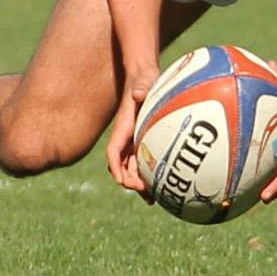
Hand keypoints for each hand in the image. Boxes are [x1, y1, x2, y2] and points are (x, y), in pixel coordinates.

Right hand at [104, 56, 159, 195]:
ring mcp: (135, 140)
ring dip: (139, 183)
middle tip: (146, 194)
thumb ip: (140, 87)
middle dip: (130, 182)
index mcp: (124, 127)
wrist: (145, 76)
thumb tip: (137, 93)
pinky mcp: (145, 140)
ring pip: (133, 167)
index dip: (116, 168)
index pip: (114, 151)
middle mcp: (127, 137)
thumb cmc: (143, 78)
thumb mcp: (143, 80)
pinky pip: (145, 161)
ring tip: (152, 199)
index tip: (123, 181)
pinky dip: (149, 174)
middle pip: (122, 165)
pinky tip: (162, 187)